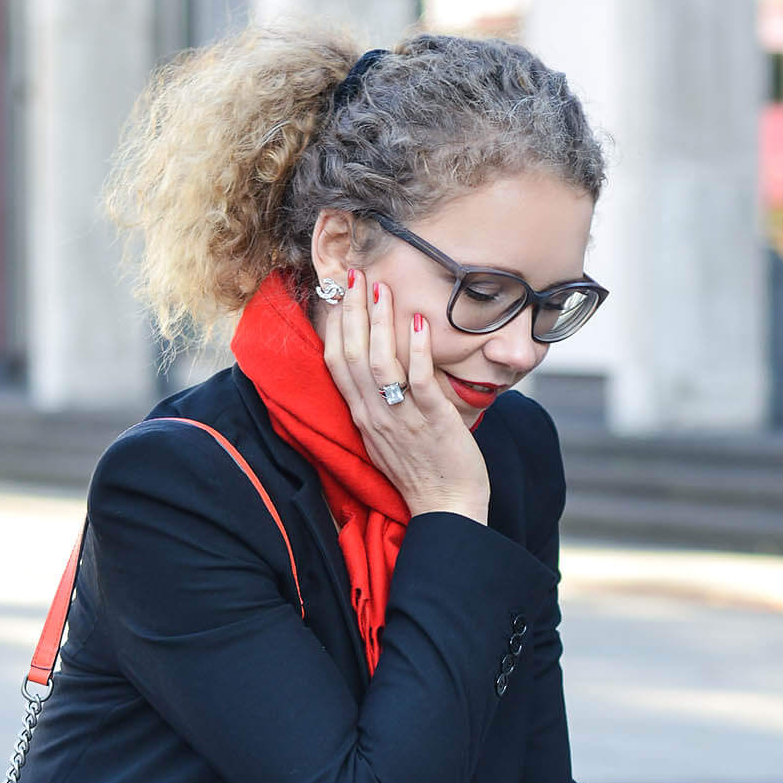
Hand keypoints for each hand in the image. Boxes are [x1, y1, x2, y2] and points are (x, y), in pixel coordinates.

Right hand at [321, 268, 490, 519]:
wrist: (447, 508)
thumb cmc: (422, 470)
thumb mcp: (387, 435)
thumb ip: (379, 401)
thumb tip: (379, 365)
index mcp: (362, 416)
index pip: (336, 362)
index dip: (335, 324)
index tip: (338, 292)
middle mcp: (375, 415)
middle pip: (351, 355)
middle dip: (352, 311)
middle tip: (356, 274)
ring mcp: (402, 419)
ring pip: (380, 363)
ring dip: (380, 322)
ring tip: (383, 289)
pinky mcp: (433, 422)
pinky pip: (420, 381)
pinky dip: (418, 350)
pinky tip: (420, 322)